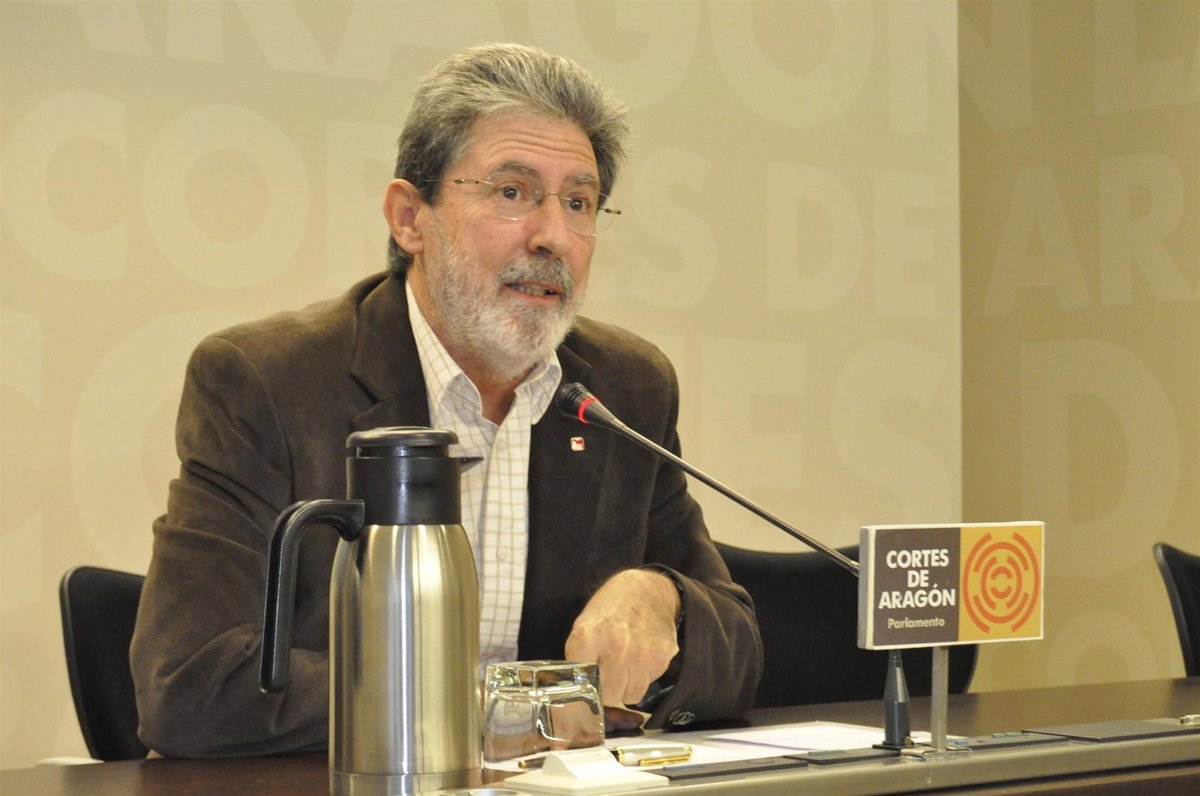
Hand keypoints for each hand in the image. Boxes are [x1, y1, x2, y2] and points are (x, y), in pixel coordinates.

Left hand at [565, 569, 680, 707]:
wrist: (648, 589)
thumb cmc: (612, 607)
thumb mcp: (584, 625)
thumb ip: (580, 658)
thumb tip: (579, 689)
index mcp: (588, 637)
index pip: (582, 685)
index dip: (584, 688)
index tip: (587, 683)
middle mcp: (615, 647)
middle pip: (608, 696)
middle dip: (607, 690)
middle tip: (608, 676)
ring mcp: (641, 654)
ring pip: (630, 696)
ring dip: (627, 687)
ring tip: (625, 666)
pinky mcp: (661, 658)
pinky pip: (649, 684)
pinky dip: (644, 677)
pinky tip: (640, 658)